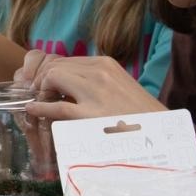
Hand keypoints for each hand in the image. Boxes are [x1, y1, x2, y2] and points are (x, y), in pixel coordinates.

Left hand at [22, 54, 164, 121]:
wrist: (161, 134)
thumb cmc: (141, 115)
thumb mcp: (119, 87)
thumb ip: (96, 81)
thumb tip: (68, 83)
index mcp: (106, 64)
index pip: (65, 60)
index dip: (49, 73)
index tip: (45, 86)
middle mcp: (100, 72)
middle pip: (55, 66)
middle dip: (41, 80)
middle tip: (39, 95)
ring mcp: (95, 92)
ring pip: (52, 78)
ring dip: (41, 91)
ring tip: (41, 103)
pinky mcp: (89, 115)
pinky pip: (55, 106)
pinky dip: (40, 107)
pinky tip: (34, 110)